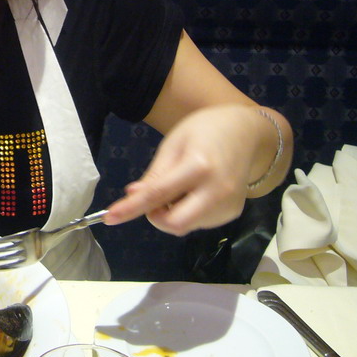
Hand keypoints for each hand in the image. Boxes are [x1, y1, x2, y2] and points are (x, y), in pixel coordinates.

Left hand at [103, 105, 262, 234]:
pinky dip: (188, 213)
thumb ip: (155, 174)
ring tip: (180, 186)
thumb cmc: (204, 130)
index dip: (131, 208)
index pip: (158, 194)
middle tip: (152, 200)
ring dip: (172, 214)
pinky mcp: (234, 213)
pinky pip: (200, 222)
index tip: (109, 217)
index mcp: (199, 166)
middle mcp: (217, 190)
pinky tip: (194, 192)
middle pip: (176, 224)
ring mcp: (228, 205)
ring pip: (187, 226)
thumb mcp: (174, 144)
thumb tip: (132, 195)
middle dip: (156, 218)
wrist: (247, 132)